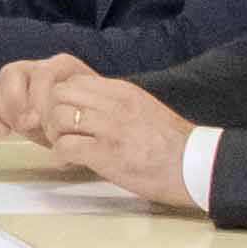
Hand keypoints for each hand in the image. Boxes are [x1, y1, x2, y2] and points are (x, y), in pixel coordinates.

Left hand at [7, 62, 203, 204]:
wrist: (196, 166)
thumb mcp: (143, 108)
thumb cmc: (172, 144)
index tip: (65, 118)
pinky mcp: (107, 153)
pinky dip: (61, 156)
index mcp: (122, 91)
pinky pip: (65, 146)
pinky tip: (70, 163)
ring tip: (65, 149)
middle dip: (50, 115)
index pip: (73, 81)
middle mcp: (114, 104)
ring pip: (57, 117)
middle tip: (59, 133)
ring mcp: (110, 128)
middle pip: (59, 95)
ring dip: (54, 136)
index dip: (60, 100)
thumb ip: (116, 104)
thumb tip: (89, 107)